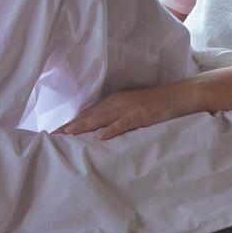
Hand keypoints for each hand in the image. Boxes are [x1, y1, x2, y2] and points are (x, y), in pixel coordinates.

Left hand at [50, 84, 192, 140]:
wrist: (178, 96)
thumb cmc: (154, 104)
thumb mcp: (130, 107)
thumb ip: (115, 116)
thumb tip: (99, 129)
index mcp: (113, 101)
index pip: (88, 113)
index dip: (71, 122)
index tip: (55, 131)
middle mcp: (116, 103)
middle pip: (89, 115)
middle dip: (71, 125)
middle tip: (53, 135)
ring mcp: (128, 108)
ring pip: (101, 118)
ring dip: (84, 126)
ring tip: (68, 134)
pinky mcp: (141, 115)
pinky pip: (123, 123)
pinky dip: (111, 129)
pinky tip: (100, 136)